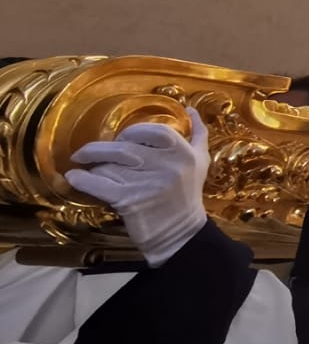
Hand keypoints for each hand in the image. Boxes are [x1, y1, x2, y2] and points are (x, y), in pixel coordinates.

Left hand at [66, 108, 210, 266]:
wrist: (180, 233)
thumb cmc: (188, 194)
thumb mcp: (200, 162)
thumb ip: (198, 135)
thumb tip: (191, 109)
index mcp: (183, 153)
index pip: (152, 130)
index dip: (132, 132)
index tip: (120, 138)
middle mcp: (166, 166)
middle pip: (123, 147)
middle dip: (101, 148)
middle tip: (90, 152)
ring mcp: (146, 183)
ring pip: (108, 165)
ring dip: (94, 167)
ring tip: (89, 169)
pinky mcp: (128, 201)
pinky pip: (98, 184)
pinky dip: (81, 179)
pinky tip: (74, 177)